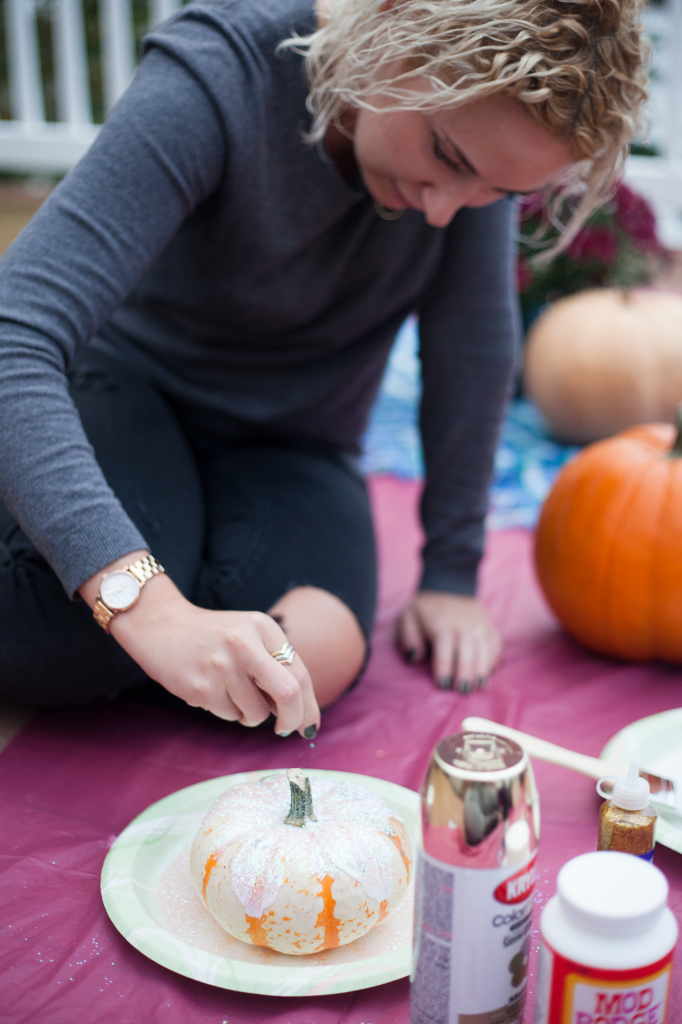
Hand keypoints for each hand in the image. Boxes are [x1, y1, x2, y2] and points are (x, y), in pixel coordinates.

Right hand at [80, 554, 319, 734]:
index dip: (309, 704)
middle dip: (293, 719)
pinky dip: (228, 711)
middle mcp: (244, 644)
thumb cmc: (212, 636)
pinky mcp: (201, 688)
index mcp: (262, 627)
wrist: (160, 626)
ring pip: (256, 713)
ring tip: (231, 692)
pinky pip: (230, 716)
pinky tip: (211, 689)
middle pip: (288, 694)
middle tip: (285, 729)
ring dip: (250, 715)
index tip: (309, 722)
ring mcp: (221, 667)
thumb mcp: (248, 634)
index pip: (298, 673)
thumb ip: (275, 664)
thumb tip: (302, 711)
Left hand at [397, 590, 500, 691]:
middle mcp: (462, 623)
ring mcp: (478, 623)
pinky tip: (488, 674)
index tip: (442, 685)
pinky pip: (495, 643)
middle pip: (467, 649)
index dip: (444, 666)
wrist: (449, 584)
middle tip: (462, 691)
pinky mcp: (488, 625)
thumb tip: (414, 657)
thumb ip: (408, 637)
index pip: (444, 645)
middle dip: (466, 672)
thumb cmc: (424, 609)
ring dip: (483, 668)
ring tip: (479, 686)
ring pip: (484, 647)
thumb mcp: (407, 617)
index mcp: (440, 622)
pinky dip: (494, 659)